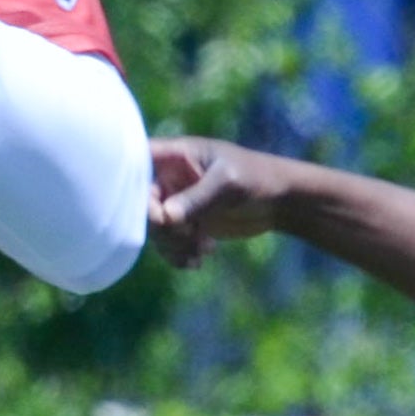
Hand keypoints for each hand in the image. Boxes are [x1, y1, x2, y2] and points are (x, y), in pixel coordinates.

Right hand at [149, 133, 302, 268]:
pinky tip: (199, 260)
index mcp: (175, 154)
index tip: (156, 210)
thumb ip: (196, 198)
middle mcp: (169, 176)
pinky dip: (179, 254)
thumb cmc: (257, 178)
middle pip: (142, 202)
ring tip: (201, 252)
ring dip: (173, 244)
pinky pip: (169, 242)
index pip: (137, 161)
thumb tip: (165, 218)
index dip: (132, 184)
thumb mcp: (227, 184)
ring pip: (155, 227)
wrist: (282, 203)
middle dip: (161, 225)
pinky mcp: (186, 222)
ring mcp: (176, 200)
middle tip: (186, 236)